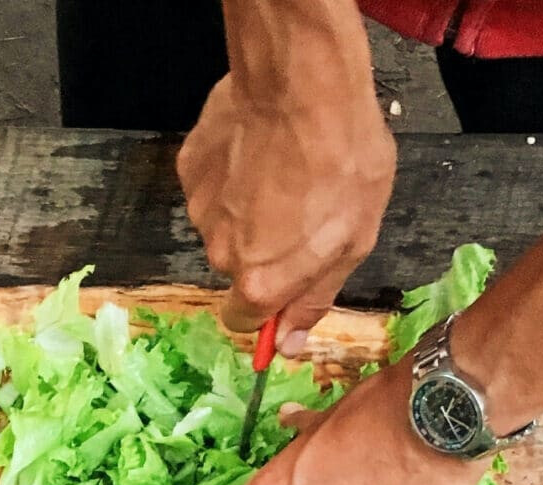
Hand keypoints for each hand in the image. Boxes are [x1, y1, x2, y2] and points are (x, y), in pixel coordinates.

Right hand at [178, 67, 394, 354]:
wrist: (303, 83)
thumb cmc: (342, 160)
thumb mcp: (353, 240)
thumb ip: (315, 297)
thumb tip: (289, 344)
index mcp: (259, 281)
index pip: (244, 321)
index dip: (268, 305)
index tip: (288, 280)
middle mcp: (220, 253)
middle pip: (237, 268)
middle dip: (264, 249)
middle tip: (302, 209)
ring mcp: (199, 208)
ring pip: (224, 224)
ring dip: (249, 209)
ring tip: (285, 170)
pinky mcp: (189, 168)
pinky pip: (211, 186)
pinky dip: (233, 175)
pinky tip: (261, 148)